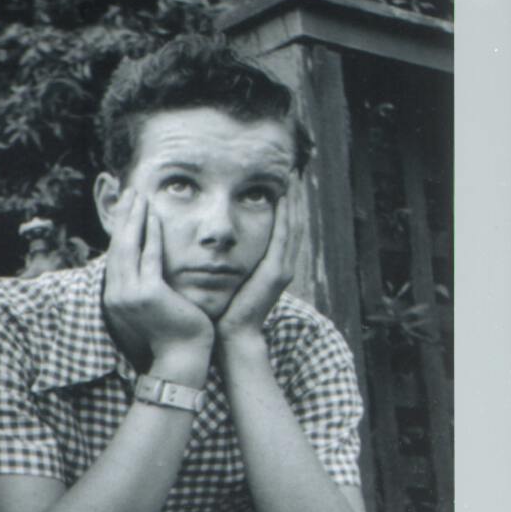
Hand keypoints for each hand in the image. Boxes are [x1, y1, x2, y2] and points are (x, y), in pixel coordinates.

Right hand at [101, 190, 213, 372]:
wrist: (181, 358)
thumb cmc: (172, 334)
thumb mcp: (152, 307)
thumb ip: (146, 286)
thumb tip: (149, 266)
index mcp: (115, 297)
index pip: (116, 255)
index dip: (120, 229)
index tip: (128, 208)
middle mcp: (116, 294)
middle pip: (117, 246)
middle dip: (124, 217)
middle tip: (130, 192)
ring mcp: (129, 295)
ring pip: (129, 247)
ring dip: (134, 219)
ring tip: (139, 196)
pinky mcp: (148, 294)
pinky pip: (149, 256)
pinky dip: (151, 234)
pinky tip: (154, 216)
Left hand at [217, 182, 300, 349]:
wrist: (233, 336)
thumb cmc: (226, 312)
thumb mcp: (232, 282)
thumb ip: (232, 265)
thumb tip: (217, 248)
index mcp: (273, 269)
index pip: (282, 231)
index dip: (284, 209)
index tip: (279, 186)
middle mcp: (282, 266)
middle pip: (293, 224)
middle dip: (293, 200)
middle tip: (291, 175)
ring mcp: (282, 269)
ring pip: (292, 227)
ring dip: (292, 202)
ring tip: (291, 179)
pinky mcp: (275, 272)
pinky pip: (283, 236)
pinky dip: (285, 216)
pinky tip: (282, 197)